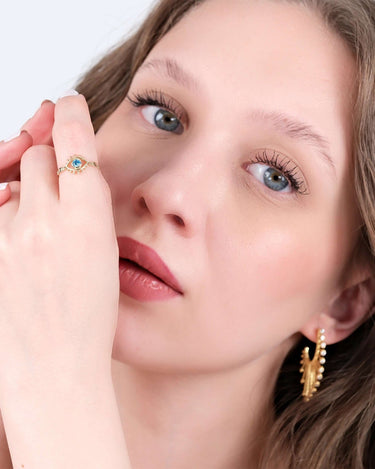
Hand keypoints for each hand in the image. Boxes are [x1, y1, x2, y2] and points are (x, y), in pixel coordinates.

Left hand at [0, 100, 54, 468]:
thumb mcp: (103, 254)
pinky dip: (5, 209)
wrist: (55, 366)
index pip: (75, 143)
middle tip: (51, 164)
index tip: (68, 104)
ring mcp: (7, 236)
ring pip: (10, 180)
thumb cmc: (88, 319)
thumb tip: (70, 170)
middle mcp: (45, 220)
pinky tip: (17, 224)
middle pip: (36, 156)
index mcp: (88, 220)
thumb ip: (86, 206)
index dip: (72, 117)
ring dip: (20, 185)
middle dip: (44, 156)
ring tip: (35, 213)